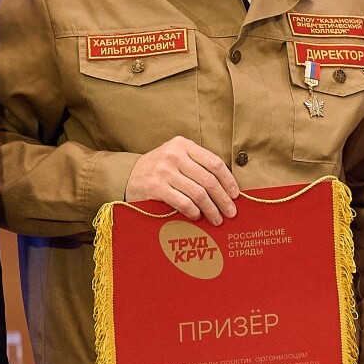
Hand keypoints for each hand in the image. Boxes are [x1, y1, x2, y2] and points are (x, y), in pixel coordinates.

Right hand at [125, 136, 239, 223]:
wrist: (127, 175)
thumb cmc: (159, 169)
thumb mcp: (176, 157)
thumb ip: (197, 165)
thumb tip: (226, 187)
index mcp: (183, 145)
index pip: (214, 163)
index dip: (228, 180)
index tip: (235, 195)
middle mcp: (174, 155)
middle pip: (209, 180)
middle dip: (223, 199)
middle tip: (230, 212)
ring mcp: (164, 170)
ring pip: (198, 193)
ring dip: (211, 209)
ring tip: (217, 219)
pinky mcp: (155, 187)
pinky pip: (182, 202)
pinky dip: (193, 211)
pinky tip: (197, 216)